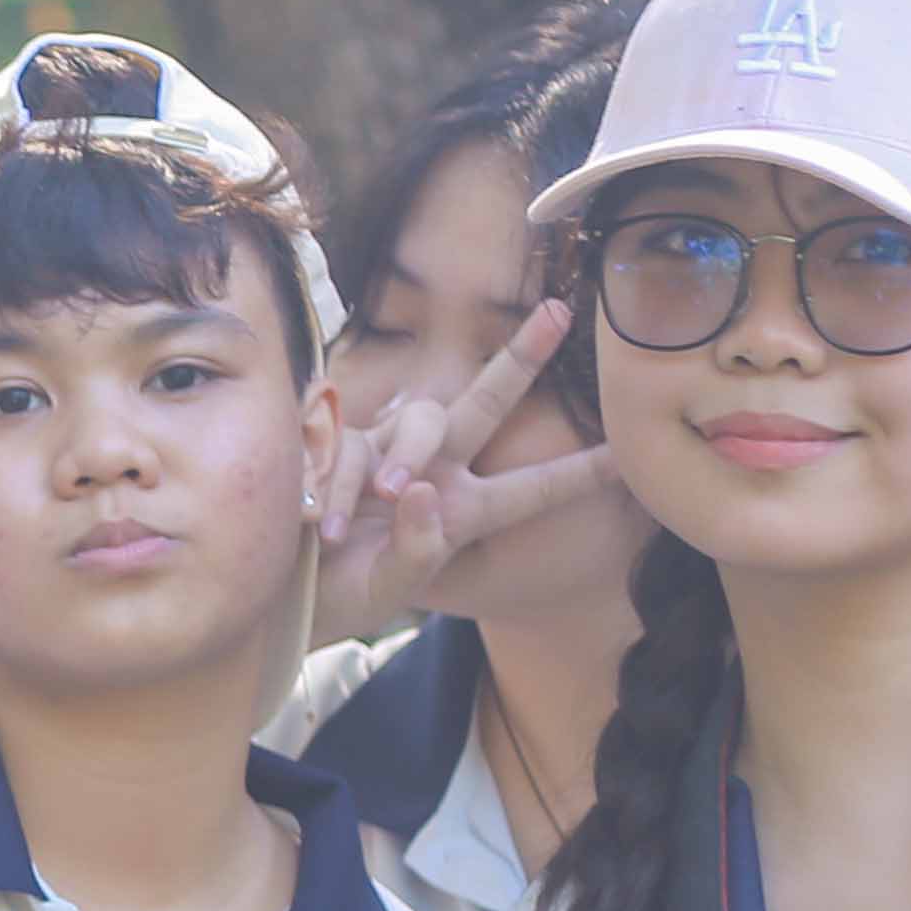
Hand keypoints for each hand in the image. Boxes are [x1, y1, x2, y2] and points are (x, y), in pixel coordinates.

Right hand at [321, 299, 619, 632]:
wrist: (277, 593)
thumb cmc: (341, 598)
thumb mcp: (389, 589)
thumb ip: (415, 548)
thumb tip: (419, 487)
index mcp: (464, 512)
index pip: (534, 488)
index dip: (583, 471)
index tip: (632, 451)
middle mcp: (434, 473)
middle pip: (486, 403)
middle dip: (523, 356)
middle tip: (560, 312)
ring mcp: (385, 453)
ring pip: (422, 422)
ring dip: (407, 456)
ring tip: (372, 502)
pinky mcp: (337, 444)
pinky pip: (352, 447)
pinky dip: (337, 486)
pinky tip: (321, 522)